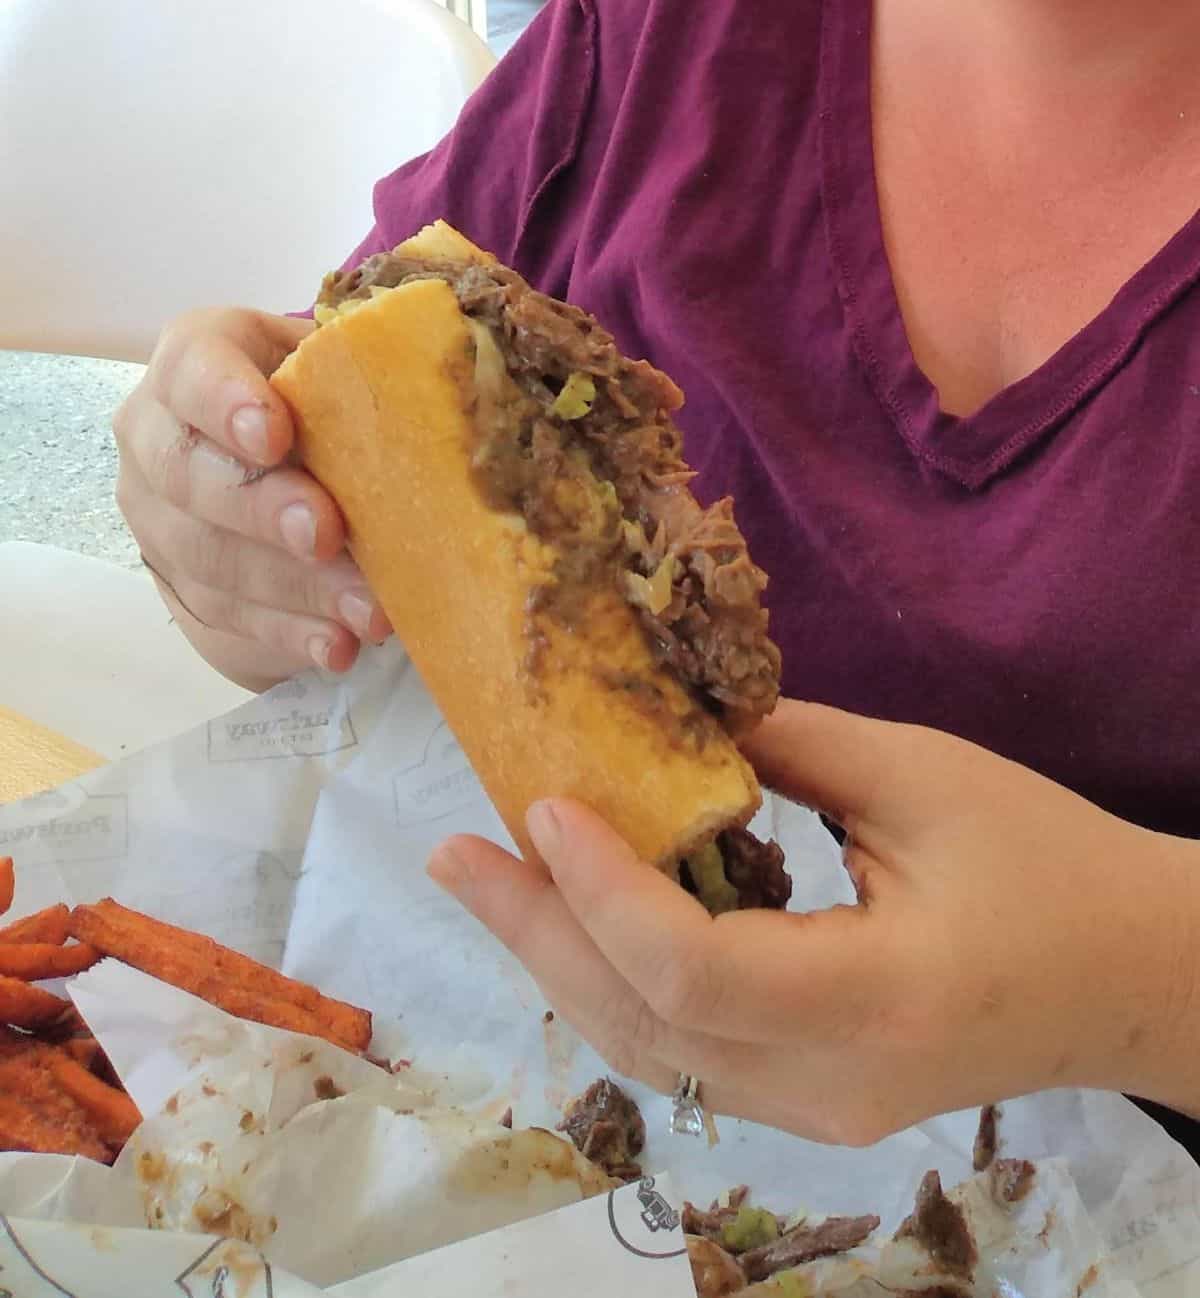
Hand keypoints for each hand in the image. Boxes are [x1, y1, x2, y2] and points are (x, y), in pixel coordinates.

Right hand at [114, 308, 391, 690]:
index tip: (276, 432)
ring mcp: (160, 523)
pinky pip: (224, 622)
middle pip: (188, 475)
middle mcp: (157, 439)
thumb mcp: (346, 376)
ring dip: (293, 590)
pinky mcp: (182, 592)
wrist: (286, 471)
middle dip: (262, 510)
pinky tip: (338, 648)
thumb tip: (469, 410)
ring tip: (367, 613)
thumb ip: (373, 380)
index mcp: (196, 363)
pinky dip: (287, 638)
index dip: (225, 399)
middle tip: (327, 534)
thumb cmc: (328, 409)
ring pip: (210, 561)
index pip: (192, 365)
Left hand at [428, 702, 1199, 1144]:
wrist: (1131, 976)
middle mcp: (830, 1086)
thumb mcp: (922, 778)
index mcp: (876, 1000)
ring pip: (647, 1050)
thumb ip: (787, 746)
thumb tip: (670, 720)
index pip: (692, 968)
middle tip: (451, 851)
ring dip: (558, 958)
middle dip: (533, 930)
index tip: (541, 802)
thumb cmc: (1046, 861)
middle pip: (640, 1023)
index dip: (601, 887)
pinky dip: (614, 981)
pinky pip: (681, 1051)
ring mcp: (816, 1111)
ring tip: (487, 880)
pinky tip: (573, 919)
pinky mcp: (810, 1101)